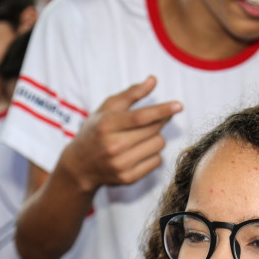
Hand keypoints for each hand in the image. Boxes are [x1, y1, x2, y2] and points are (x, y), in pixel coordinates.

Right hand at [62, 76, 182, 191]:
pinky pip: (157, 162)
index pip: (140, 117)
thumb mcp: (107, 109)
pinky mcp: (128, 178)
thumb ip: (131, 94)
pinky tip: (138, 152)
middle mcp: (113, 146)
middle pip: (153, 130)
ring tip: (140, 138)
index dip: (162, 110)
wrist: (79, 166)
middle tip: (150, 121)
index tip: (179, 105)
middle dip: (158, 122)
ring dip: (155, 138)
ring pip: (158, 145)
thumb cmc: (95, 131)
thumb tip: (153, 80)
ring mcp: (120, 164)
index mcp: (106, 124)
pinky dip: (153, 154)